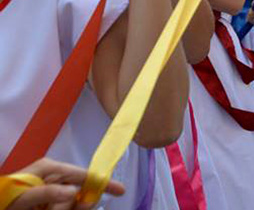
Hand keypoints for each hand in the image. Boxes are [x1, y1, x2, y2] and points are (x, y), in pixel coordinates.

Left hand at [7, 157, 124, 209]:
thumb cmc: (4, 202)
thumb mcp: (23, 198)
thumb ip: (47, 193)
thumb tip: (73, 191)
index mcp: (50, 169)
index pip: (83, 174)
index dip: (102, 182)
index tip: (121, 191)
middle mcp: (54, 178)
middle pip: (80, 193)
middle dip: (75, 205)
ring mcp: (52, 191)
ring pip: (72, 204)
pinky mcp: (49, 203)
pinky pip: (65, 208)